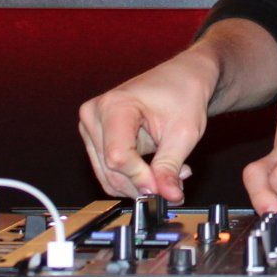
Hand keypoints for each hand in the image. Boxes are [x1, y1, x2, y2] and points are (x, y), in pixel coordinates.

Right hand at [78, 48, 218, 202]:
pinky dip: (133, 178)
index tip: (166, 189)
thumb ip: (170, 167)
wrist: (183, 78)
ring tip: (170, 173)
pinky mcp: (96, 137)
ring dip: (139, 183)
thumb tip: (169, 198)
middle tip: (175, 185)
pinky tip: (156, 169)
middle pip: (111, 169)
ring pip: (108, 175)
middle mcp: (95, 114)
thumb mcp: (183, 133)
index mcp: (114, 105)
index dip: (141, 178)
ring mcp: (92, 126)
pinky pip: (108, 171)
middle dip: (144, 183)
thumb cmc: (184, 94)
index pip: (118, 157)